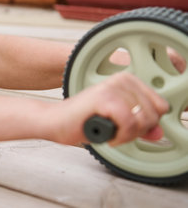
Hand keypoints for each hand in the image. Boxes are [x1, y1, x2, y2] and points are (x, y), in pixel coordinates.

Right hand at [54, 72, 168, 145]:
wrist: (54, 121)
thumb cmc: (81, 121)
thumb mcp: (118, 124)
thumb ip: (140, 126)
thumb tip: (158, 132)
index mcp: (127, 80)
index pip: (160, 106)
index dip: (145, 123)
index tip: (125, 125)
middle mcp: (121, 79)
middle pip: (153, 115)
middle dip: (136, 131)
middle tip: (115, 130)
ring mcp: (113, 87)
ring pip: (142, 121)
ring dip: (126, 135)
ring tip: (108, 130)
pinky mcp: (104, 98)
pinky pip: (128, 124)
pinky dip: (119, 136)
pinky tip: (105, 134)